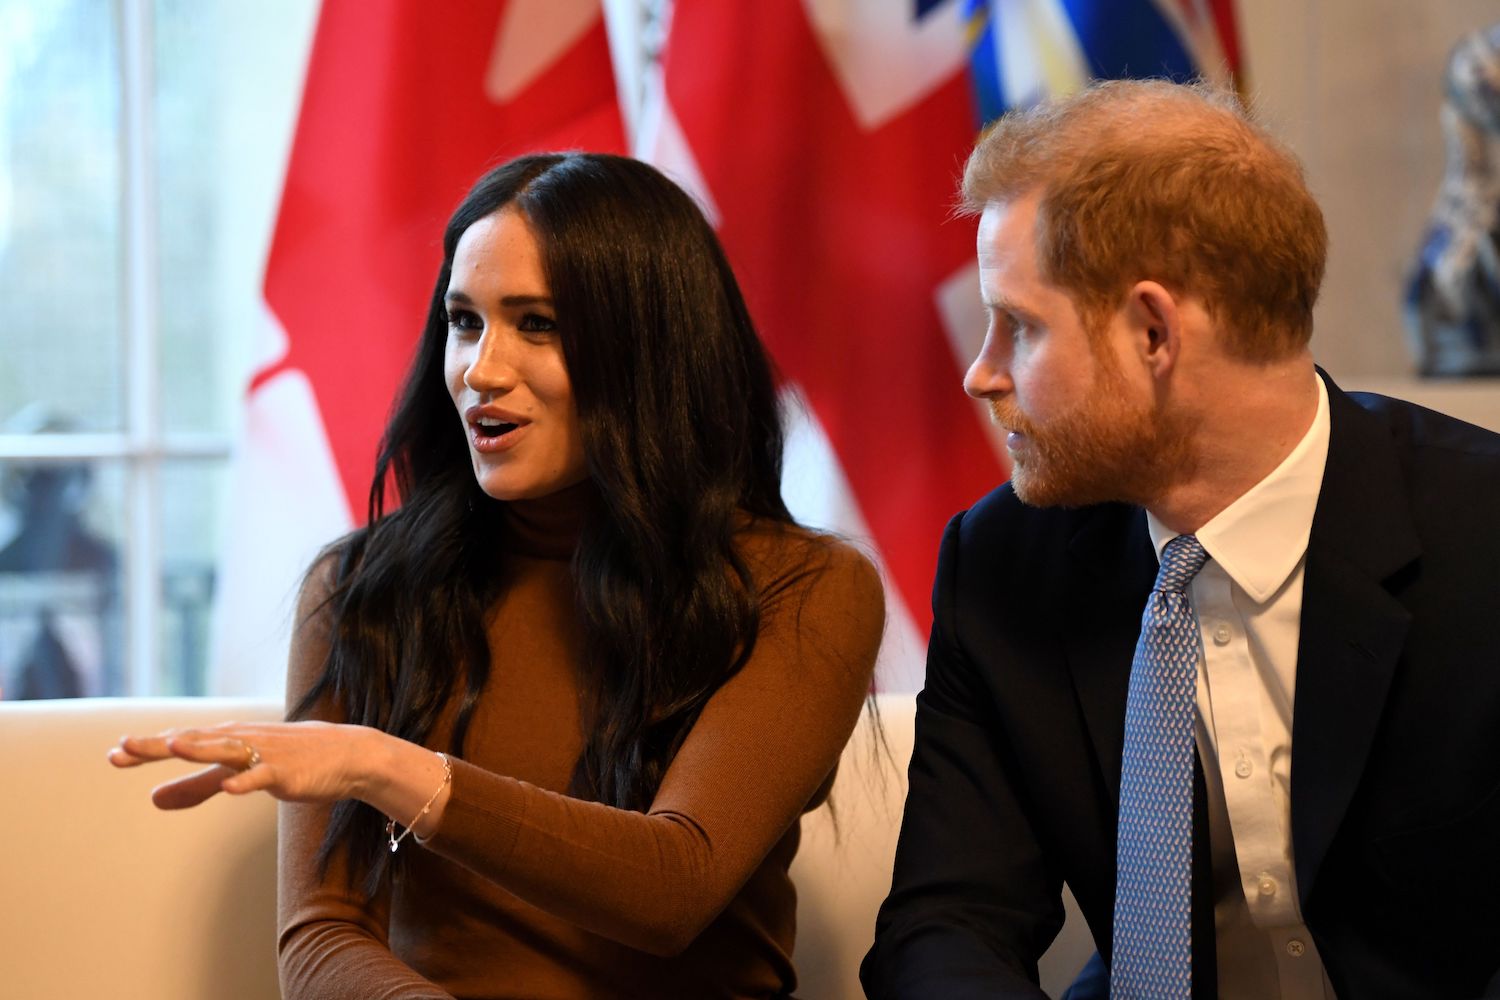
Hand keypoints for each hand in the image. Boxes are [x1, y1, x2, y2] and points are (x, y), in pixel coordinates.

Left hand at [108, 720, 375, 809]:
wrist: (345, 757)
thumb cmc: (288, 761)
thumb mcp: (235, 773)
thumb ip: (195, 785)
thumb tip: (152, 799)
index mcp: (224, 740)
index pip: (179, 742)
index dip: (146, 750)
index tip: (113, 755)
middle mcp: (239, 740)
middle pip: (194, 742)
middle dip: (158, 745)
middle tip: (123, 747)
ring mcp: (263, 754)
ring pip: (226, 750)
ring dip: (201, 748)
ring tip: (173, 746)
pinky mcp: (286, 772)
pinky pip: (264, 776)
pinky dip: (248, 780)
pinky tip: (232, 788)